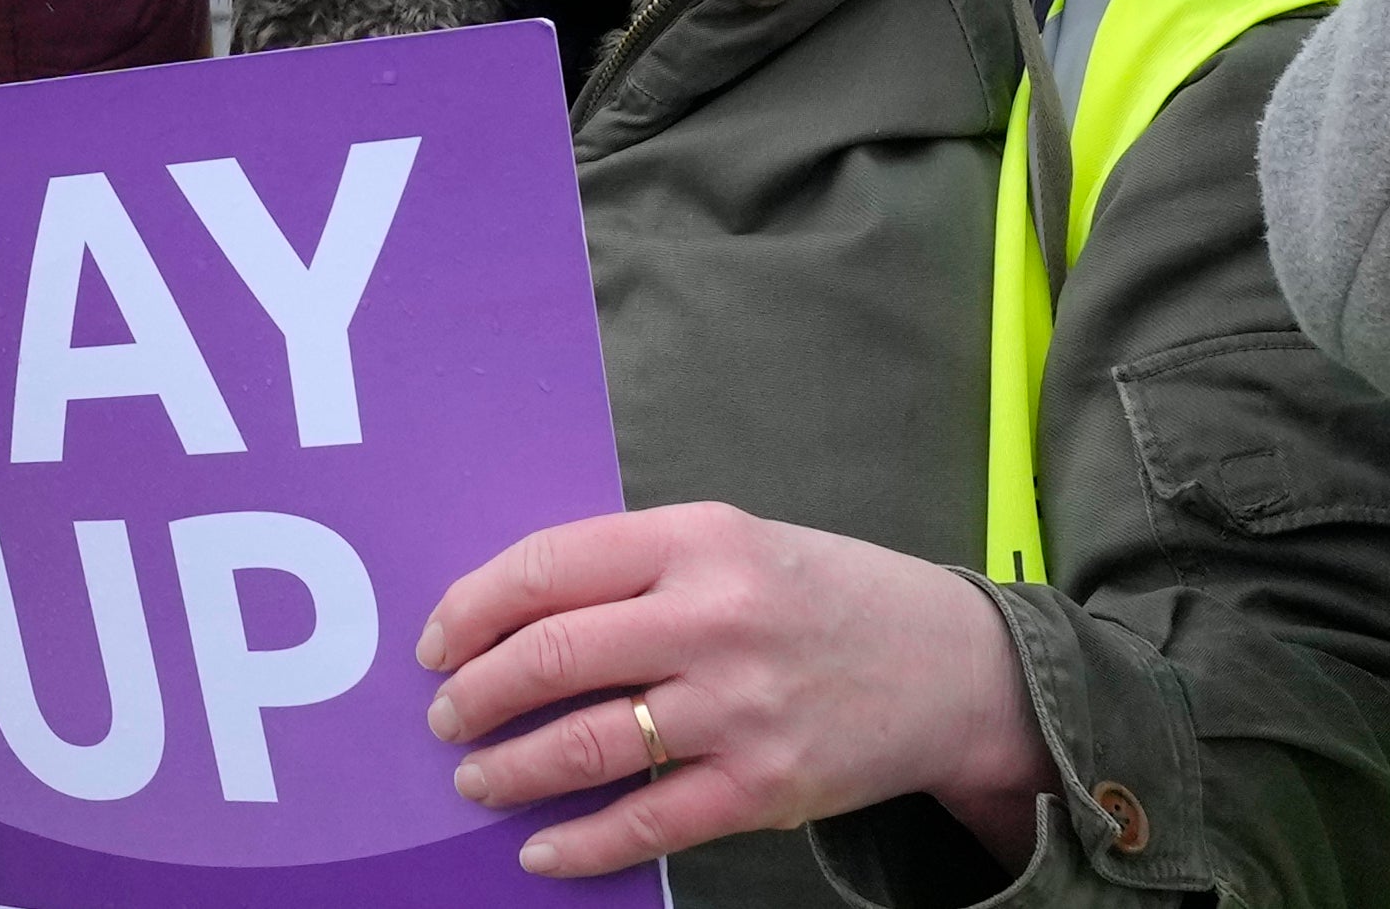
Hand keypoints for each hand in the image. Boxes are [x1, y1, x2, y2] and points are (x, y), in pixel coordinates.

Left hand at [420, 503, 1044, 877]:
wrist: (953, 665)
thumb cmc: (825, 595)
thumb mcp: (736, 544)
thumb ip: (639, 567)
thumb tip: (514, 614)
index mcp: (699, 538)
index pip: (550, 565)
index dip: (472, 608)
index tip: (436, 641)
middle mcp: (714, 616)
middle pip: (552, 655)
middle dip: (475, 694)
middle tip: (443, 715)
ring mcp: (739, 707)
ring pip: (584, 745)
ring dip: (509, 769)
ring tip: (475, 777)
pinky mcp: (763, 786)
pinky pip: (645, 822)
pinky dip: (578, 845)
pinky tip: (540, 851)